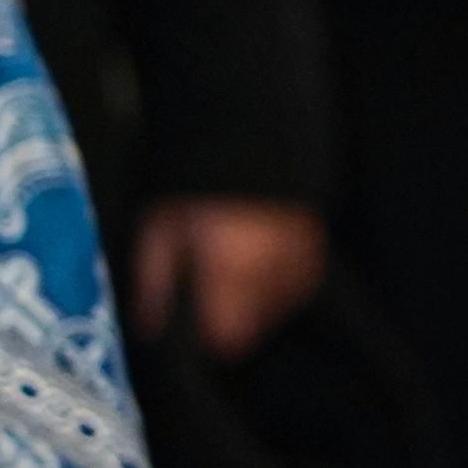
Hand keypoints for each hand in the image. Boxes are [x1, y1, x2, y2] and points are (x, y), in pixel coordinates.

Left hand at [130, 197, 326, 361]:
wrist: (251, 126)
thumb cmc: (195, 178)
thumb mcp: (158, 226)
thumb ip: (154, 280)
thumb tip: (150, 324)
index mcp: (232, 272)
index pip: (227, 339)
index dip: (206, 341)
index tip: (193, 331)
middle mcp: (274, 272)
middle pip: (254, 328)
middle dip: (229, 323)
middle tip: (205, 300)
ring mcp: (301, 257)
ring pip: (279, 309)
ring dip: (256, 306)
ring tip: (233, 282)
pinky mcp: (317, 241)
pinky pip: (301, 283)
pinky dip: (280, 285)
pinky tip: (261, 269)